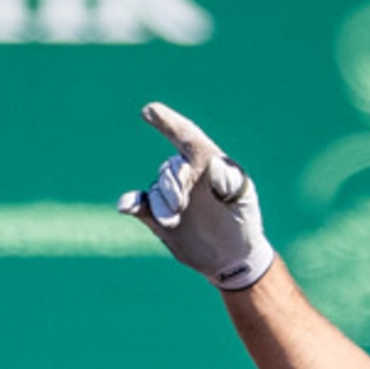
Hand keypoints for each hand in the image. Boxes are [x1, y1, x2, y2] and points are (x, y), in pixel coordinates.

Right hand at [117, 102, 275, 290]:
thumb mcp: (244, 201)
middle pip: (170, 168)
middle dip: (172, 185)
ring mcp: (171, 196)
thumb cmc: (243, 221)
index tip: (150, 110)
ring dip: (161, 204)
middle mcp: (186, 175)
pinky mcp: (158, 216)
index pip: (186, 137)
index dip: (168, 123)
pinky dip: (130, 203)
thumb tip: (214, 164)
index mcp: (208, 163)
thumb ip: (232, 182)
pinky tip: (125, 206)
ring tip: (174, 221)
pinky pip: (139, 205)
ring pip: (156, 190)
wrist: (231, 257)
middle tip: (181, 205)